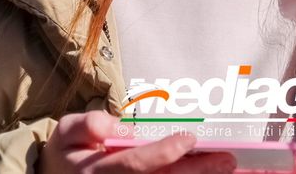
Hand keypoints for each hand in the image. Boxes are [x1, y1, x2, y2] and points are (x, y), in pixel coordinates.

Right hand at [38, 111, 236, 173]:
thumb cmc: (67, 153)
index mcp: (96, 172)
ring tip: (228, 168)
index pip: (134, 165)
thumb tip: (113, 127)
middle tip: (227, 159)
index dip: (162, 153)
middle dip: (196, 171)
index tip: (189, 138)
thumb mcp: (67, 132)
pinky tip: (212, 173)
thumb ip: (87, 126)